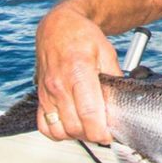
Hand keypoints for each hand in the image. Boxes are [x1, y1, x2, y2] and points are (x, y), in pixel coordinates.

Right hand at [34, 6, 120, 142]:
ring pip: (60, 130)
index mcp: (79, 73)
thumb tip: (121, 100)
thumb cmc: (82, 37)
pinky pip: (44, 126)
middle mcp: (59, 85)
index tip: (111, 134)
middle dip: (93, 135)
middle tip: (105, 130)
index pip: (89, 113)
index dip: (101, 131)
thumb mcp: (107, 52)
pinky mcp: (40, 97)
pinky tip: (71, 125)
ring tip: (89, 127)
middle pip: (75, 126)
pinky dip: (58, 133)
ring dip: (77, 135)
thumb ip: (114, 78)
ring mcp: (47, 93)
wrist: (57, 27)